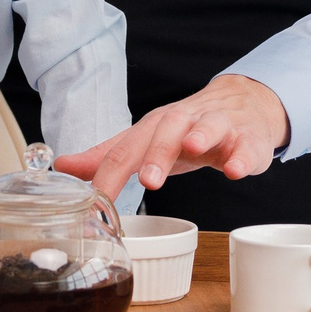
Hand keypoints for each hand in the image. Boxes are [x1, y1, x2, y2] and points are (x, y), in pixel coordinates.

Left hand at [55, 75, 291, 202]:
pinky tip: (235, 169)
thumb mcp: (145, 142)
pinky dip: (241, 156)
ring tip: (193, 148)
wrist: (241, 108)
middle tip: (148, 181)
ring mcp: (218, 128)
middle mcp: (184, 122)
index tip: (93, 203)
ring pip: (208, 126)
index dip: (108, 176)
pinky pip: (246, 146)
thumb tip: (63, 165)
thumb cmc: (186, 131)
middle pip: (166, 131)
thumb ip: (108, 156)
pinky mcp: (247, 140)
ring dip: (200, 136)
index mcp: (154, 127)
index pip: (125, 150)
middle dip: (157, 154)